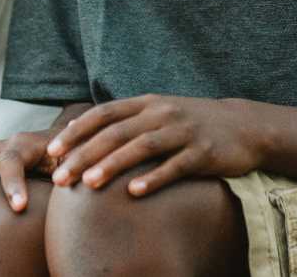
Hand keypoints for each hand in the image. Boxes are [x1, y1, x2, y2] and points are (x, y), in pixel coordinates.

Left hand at [45, 95, 263, 196]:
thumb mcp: (155, 112)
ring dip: (112, 166)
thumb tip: (76, 127)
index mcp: (145, 103)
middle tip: (60, 177)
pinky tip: (134, 192)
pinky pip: (175, 166)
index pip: (101, 114)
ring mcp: (183, 132)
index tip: (52, 152)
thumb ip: (120, 119)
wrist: (245, 126)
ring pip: (141, 147)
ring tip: (89, 184)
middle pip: (115, 133)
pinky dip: (154, 178)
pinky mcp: (204, 152)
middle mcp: (160, 113)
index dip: (75, 132)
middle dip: (84, 155)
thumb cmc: (190, 123)